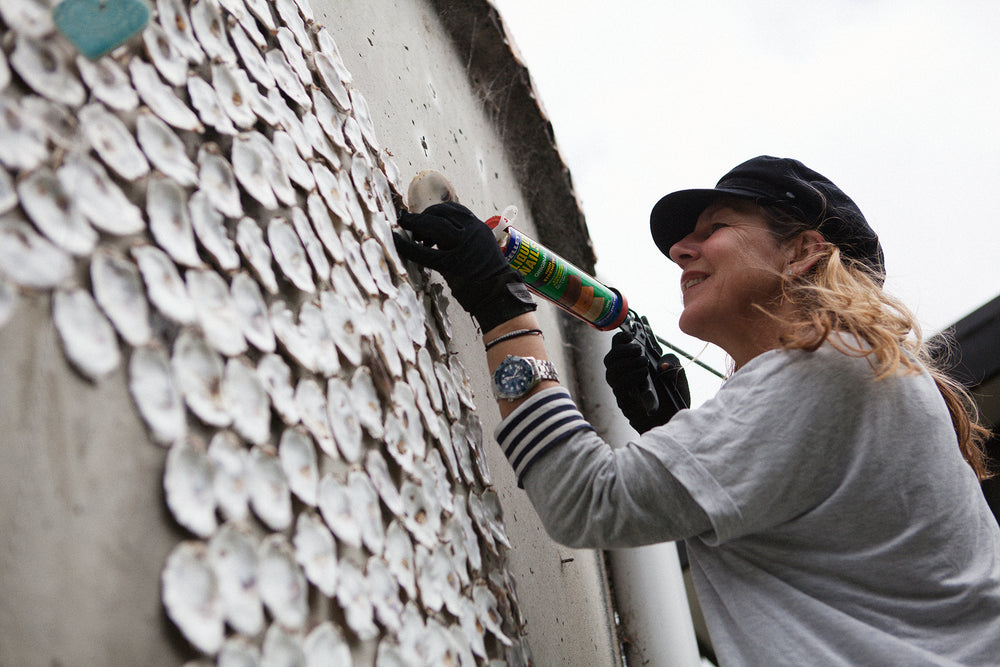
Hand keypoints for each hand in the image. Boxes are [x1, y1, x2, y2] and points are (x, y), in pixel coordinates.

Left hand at [393, 202, 535, 331]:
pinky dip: (407, 246)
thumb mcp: (481, 248)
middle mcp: (473, 232)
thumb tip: (436, 233)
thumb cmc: (487, 276)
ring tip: (407, 231)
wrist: (499, 295)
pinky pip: (424, 252)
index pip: (455, 209)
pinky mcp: (452, 264)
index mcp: (479, 228)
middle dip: (423, 216)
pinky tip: (397, 241)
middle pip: (442, 213)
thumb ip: (463, 238)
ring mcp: (463, 247)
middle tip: (409, 223)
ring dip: (416, 224)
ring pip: (435, 225)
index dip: (435, 210)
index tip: (424, 215)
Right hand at [604, 331, 689, 432]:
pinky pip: (619, 386)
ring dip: (626, 363)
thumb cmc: (675, 398)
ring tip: (644, 363)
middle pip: (610, 358)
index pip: (620, 347)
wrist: (674, 421)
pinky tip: (642, 375)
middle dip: (622, 350)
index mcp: (635, 363)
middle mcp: (625, 375)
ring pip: (610, 371)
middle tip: (638, 350)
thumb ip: (672, 363)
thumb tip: (662, 364)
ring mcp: (623, 388)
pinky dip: (630, 377)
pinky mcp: (624, 400)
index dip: (621, 339)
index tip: (629, 334)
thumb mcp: (679, 376)